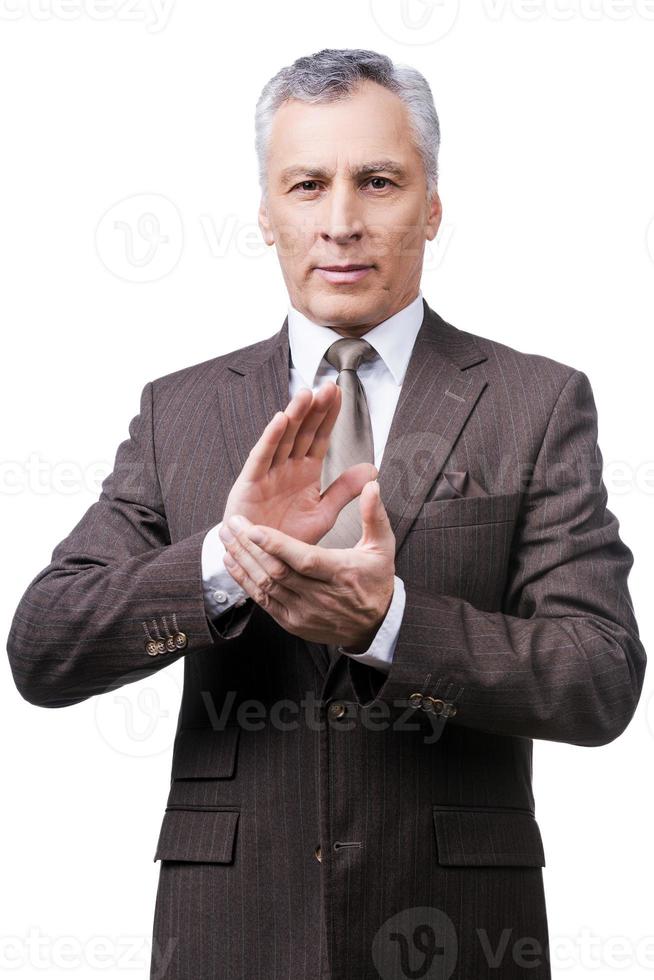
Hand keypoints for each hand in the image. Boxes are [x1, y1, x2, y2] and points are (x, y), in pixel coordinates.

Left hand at [220, 480, 395, 650]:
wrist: (374, 625)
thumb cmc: (376, 580)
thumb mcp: (382, 547)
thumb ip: (374, 515)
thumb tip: (372, 485)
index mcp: (341, 574)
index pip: (304, 559)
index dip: (276, 545)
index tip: (254, 529)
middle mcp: (320, 597)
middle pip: (277, 571)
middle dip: (250, 547)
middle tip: (232, 524)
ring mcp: (303, 613)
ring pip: (266, 586)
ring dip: (243, 561)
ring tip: (227, 538)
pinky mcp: (292, 623)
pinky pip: (263, 602)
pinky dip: (245, 581)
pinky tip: (233, 563)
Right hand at [221, 381, 377, 546]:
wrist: (263, 562)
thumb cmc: (289, 537)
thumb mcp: (323, 513)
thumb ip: (345, 490)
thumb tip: (373, 469)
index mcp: (305, 471)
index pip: (319, 437)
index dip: (329, 416)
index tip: (340, 393)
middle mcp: (286, 467)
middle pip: (302, 431)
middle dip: (314, 409)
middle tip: (327, 387)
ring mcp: (267, 473)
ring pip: (283, 438)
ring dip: (294, 416)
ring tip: (306, 395)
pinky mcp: (250, 484)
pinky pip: (261, 458)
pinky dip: (270, 439)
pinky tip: (280, 420)